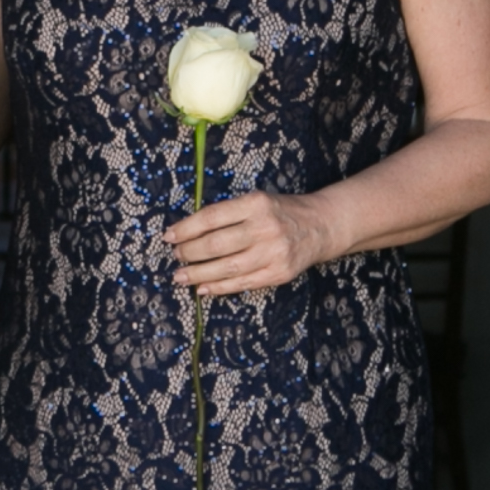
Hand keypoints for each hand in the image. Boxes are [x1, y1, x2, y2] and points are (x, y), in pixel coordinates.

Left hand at [164, 190, 325, 301]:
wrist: (320, 226)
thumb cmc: (280, 212)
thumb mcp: (256, 201)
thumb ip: (227, 214)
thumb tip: (188, 232)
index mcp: (255, 203)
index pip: (211, 217)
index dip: (186, 229)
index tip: (169, 236)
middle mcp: (265, 228)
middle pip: (216, 244)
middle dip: (189, 252)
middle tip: (175, 256)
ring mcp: (273, 253)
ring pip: (227, 267)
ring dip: (198, 274)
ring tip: (180, 276)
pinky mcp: (279, 273)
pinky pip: (243, 283)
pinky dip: (219, 287)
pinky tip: (202, 288)